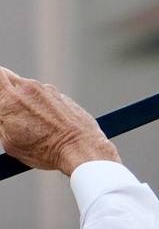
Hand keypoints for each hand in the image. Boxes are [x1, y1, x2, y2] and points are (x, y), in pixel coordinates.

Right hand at [0, 69, 118, 173]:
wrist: (82, 149)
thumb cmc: (46, 150)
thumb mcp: (9, 141)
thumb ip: (1, 122)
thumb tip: (2, 114)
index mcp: (11, 99)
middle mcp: (29, 89)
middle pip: (8, 78)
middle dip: (5, 90)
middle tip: (7, 107)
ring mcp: (48, 90)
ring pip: (28, 88)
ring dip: (24, 99)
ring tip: (32, 123)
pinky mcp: (62, 96)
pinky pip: (45, 96)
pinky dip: (42, 105)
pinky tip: (47, 123)